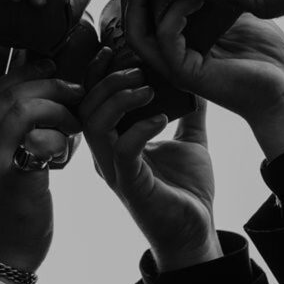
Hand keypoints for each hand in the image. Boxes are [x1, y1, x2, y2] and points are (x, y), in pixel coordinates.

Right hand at [0, 60, 83, 274]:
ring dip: (58, 108)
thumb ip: (10, 131)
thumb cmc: (12, 206)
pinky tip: (70, 149)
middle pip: (9, 92)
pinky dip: (61, 137)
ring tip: (76, 122)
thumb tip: (39, 93)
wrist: (5, 255)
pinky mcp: (14, 181)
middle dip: (49, 84)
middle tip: (76, 91)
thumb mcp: (0, 162)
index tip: (53, 67)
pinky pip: (41, 141)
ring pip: (22, 110)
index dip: (27, 71)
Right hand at [80, 48, 221, 271]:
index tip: (113, 49)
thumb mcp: (189, 141)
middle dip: (108, 80)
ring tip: (147, 87)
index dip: (98, 73)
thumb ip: (188, 112)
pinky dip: (139, 127)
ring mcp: (115, 171)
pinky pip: (124, 150)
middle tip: (137, 67)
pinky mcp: (131, 186)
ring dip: (118, 99)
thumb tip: (195, 79)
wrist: (197, 233)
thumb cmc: (187, 191)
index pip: (93, 100)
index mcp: (115, 141)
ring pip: (96, 125)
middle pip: (86, 107)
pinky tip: (161, 117)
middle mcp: (107, 155)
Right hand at [124, 0, 283, 158]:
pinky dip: (175, 15)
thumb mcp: (236, 15)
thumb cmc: (265, 57)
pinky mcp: (187, 74)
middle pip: (133, 22)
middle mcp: (170, 56)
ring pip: (139, 33)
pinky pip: (168, 38)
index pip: (145, 14)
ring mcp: (175, 67)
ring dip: (141, 2)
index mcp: (178, 43)